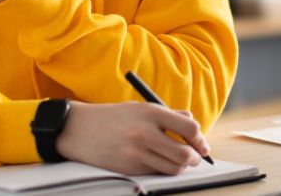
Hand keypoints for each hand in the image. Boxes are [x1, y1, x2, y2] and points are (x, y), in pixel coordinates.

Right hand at [56, 101, 210, 175]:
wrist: (78, 129)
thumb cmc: (114, 117)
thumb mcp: (141, 107)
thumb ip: (168, 115)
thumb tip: (192, 123)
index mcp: (151, 113)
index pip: (189, 128)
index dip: (200, 139)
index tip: (201, 144)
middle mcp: (145, 133)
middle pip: (185, 154)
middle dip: (195, 158)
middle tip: (194, 157)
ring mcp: (136, 153)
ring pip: (173, 168)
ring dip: (180, 167)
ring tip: (178, 161)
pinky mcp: (128, 168)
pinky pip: (155, 173)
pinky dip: (161, 170)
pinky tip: (157, 162)